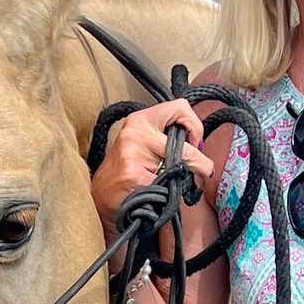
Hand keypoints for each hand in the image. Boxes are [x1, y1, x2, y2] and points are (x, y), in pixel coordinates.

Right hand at [90, 97, 213, 231]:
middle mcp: (136, 133)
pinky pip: (167, 186)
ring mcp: (133, 154)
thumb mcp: (144, 144)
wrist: (101, 196)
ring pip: (180, 167)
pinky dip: (167, 194)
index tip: (194, 143)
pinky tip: (155, 194)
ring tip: (173, 184)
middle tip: (202, 169)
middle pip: (186, 143)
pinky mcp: (134, 176)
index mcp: (140, 120)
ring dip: (184, 179)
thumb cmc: (126, 170)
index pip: (180, 107)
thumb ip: (167, 137)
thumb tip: (199, 145)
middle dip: (200, 162)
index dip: (195, 126)